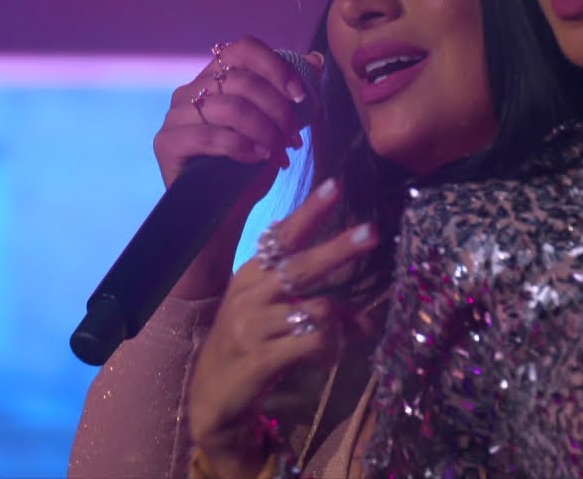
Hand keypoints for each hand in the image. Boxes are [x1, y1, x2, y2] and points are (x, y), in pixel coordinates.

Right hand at [154, 37, 323, 297]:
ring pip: (230, 107)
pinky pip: (210, 136)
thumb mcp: (276, 128)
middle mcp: (190, 91)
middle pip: (241, 79)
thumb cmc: (248, 169)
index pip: (242, 48)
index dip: (276, 67)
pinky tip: (258, 158)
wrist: (224, 215)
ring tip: (278, 153)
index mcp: (214, 79)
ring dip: (264, 130)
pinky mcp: (166, 143)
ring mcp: (175, 116)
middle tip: (293, 139)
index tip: (301, 97)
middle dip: (277, 110)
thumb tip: (316, 59)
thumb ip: (290, 94)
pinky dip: (242, 146)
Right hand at [188, 178, 377, 478]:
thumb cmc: (247, 347)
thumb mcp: (269, 315)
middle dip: (338, 248)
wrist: (211, 397)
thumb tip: (363, 318)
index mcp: (249, 276)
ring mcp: (252, 326)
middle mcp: (249, 295)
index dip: (310, 212)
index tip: (335, 186)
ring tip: (335, 341)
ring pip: (316, 309)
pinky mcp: (260, 357)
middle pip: (300, 265)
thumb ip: (311, 306)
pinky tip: (324, 358)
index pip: (281, 236)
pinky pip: (313, 342)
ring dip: (338, 325)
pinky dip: (330, 349)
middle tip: (371, 233)